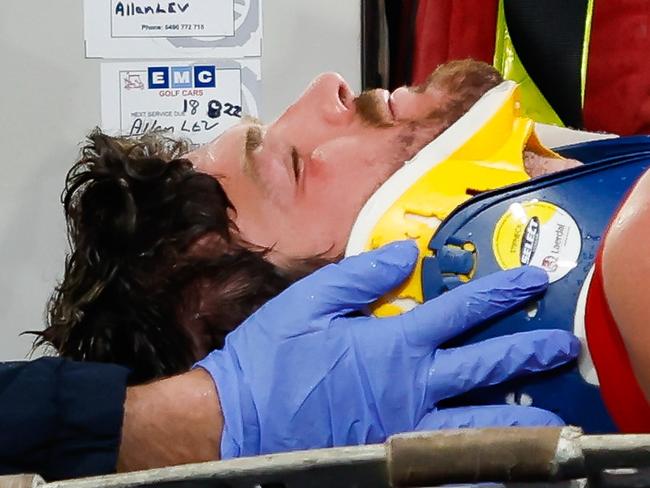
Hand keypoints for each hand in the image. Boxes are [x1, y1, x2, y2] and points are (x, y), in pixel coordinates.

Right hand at [197, 241, 579, 457]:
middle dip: (527, 351)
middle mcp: (410, 386)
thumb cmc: (271, 360)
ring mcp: (407, 429)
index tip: (530, 281)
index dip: (500, 292)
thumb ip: (361, 276)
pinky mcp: (394, 459)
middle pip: (485, 367)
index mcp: (392, 343)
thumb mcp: (309, 303)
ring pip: (480, 423)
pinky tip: (502, 467)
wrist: (238, 422)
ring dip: (520, 414)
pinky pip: (450, 467)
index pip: (461, 311)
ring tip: (553, 413)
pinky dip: (481, 467)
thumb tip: (406, 255)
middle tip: (558, 345)